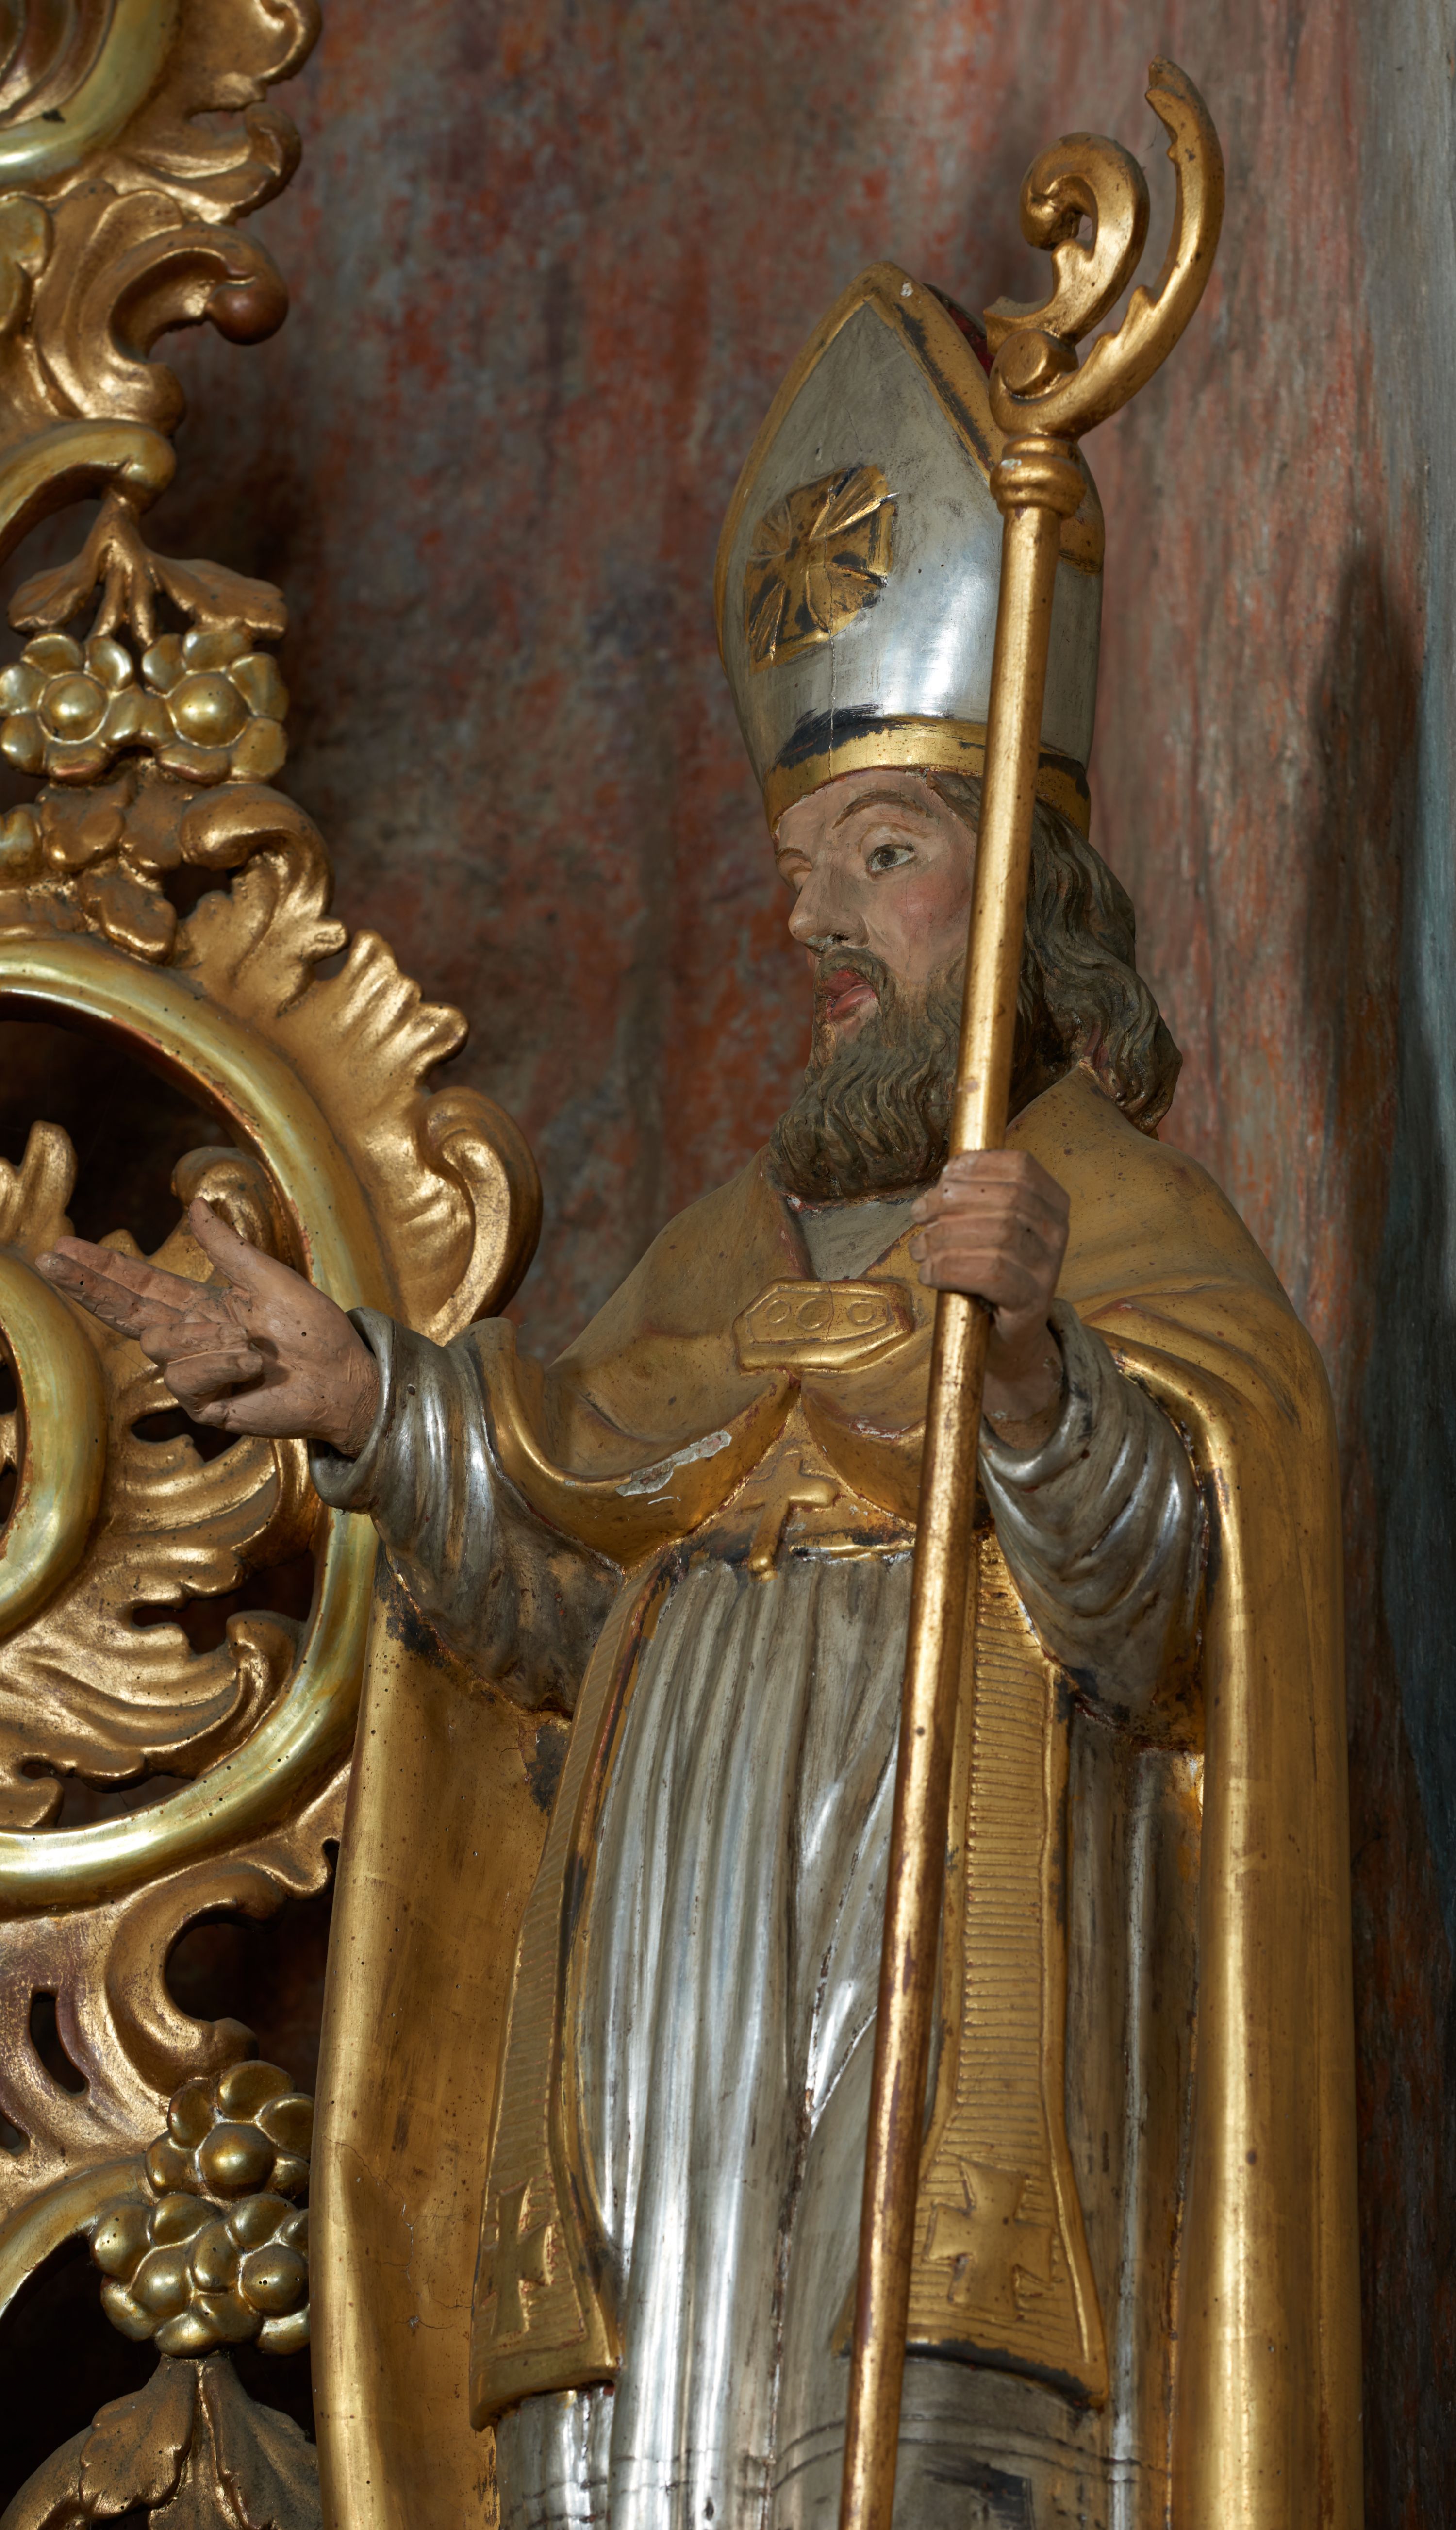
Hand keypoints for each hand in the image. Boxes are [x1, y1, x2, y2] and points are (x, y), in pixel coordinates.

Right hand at [36, 1198, 380, 1455]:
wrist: (342, 1377)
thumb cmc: (313, 1331)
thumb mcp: (269, 1278)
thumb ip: (227, 1248)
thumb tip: (196, 1204)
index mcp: (201, 1306)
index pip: (140, 1285)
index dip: (102, 1269)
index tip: (63, 1250)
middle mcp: (189, 1339)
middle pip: (126, 1311)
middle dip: (89, 1285)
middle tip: (51, 1261)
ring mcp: (193, 1374)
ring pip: (162, 1344)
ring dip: (208, 1338)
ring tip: (251, 1345)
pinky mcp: (204, 1404)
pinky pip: (188, 1376)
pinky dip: (223, 1364)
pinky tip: (251, 1366)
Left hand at [909, 1149, 1069, 1444]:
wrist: (1006, 1337)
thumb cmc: (987, 1274)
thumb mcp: (985, 1226)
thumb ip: (972, 1199)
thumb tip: (941, 1184)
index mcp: (1052, 1203)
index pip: (1020, 1167)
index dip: (977, 1166)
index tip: (942, 1179)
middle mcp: (1058, 1232)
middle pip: (1006, 1200)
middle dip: (952, 1202)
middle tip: (920, 1215)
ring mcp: (1049, 1268)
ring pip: (998, 1235)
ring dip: (945, 1237)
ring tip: (919, 1248)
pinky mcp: (1032, 1301)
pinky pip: (991, 1273)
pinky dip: (951, 1268)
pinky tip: (929, 1273)